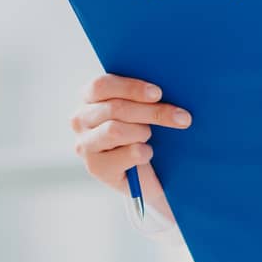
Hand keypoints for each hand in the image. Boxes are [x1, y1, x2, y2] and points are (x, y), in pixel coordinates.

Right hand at [71, 74, 192, 219]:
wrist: (147, 176)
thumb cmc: (144, 133)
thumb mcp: (140, 110)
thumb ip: (141, 96)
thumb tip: (160, 90)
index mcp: (89, 97)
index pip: (102, 85)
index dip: (131, 88)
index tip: (158, 93)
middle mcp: (80, 119)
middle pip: (115, 108)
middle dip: (152, 111)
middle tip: (181, 117)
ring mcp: (85, 144)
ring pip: (115, 130)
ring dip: (142, 132)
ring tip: (150, 137)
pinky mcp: (95, 167)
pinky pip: (127, 153)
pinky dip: (144, 152)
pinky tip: (147, 154)